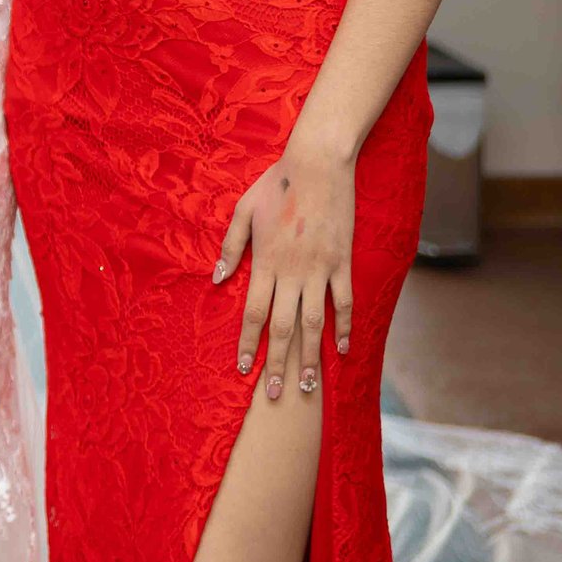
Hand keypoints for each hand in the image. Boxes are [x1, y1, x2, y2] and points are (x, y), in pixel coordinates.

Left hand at [214, 141, 354, 400]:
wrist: (317, 164)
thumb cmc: (276, 184)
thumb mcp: (243, 211)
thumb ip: (231, 247)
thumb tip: (216, 278)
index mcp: (265, 262)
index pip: (253, 313)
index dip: (248, 344)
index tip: (243, 369)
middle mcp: (291, 273)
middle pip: (282, 328)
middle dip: (277, 365)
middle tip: (275, 397)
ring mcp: (319, 270)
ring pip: (314, 323)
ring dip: (311, 358)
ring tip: (309, 387)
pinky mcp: (342, 263)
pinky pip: (344, 303)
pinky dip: (344, 328)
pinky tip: (341, 350)